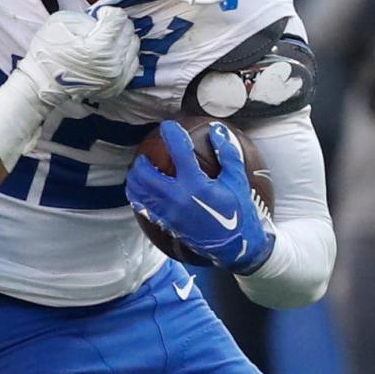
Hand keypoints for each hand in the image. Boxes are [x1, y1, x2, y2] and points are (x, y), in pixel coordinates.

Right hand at [15, 6, 139, 107]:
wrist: (41, 82)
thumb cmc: (47, 52)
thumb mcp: (61, 22)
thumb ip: (88, 18)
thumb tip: (104, 21)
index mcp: (99, 48)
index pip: (119, 19)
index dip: (108, 12)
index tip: (99, 15)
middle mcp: (113, 65)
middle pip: (129, 31)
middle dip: (116, 25)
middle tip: (101, 27)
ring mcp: (116, 78)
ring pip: (134, 47)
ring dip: (121, 40)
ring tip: (105, 41)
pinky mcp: (117, 87)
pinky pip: (132, 64)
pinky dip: (124, 55)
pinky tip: (110, 53)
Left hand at [126, 121, 273, 273]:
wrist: (235, 247)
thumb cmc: (239, 213)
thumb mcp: (237, 182)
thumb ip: (228, 154)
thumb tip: (218, 130)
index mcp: (196, 185)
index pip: (179, 152)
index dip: (172, 134)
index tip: (168, 126)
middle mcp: (177, 198)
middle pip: (145, 173)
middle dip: (142, 161)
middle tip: (146, 156)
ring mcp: (168, 212)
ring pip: (138, 191)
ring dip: (135, 177)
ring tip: (142, 171)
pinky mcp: (165, 223)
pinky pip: (143, 206)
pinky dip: (139, 195)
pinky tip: (145, 190)